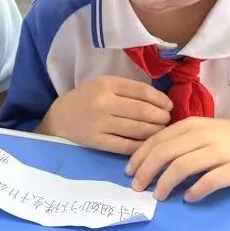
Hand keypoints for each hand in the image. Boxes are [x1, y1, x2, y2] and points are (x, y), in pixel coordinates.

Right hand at [40, 76, 171, 154]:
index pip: (142, 91)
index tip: (169, 106)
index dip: (160, 99)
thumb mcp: (103, 85)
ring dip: (155, 131)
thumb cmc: (87, 99)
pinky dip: (141, 146)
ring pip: (137, 129)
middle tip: (168, 120)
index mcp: (106, 84)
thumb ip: (128, 90)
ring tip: (161, 131)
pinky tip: (149, 145)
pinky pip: (126, 145)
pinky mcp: (97, 141)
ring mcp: (100, 123)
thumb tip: (160, 101)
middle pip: (142, 111)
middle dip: (161, 117)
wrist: (60, 118)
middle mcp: (104, 102)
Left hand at [126, 117, 229, 201]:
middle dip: (146, 172)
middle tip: (137, 187)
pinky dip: (194, 190)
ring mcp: (219, 152)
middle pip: (165, 153)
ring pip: (182, 167)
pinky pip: (209, 181)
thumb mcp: (200, 132)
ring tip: (158, 195)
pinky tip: (187, 198)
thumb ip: (177, 141)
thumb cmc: (225, 139)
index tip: (129, 172)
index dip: (140, 157)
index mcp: (191, 126)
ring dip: (165, 183)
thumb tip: (147, 159)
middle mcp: (202, 137)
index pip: (157, 140)